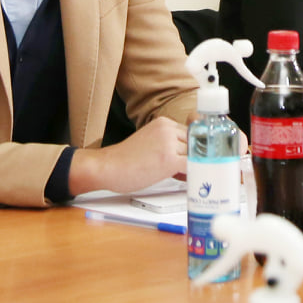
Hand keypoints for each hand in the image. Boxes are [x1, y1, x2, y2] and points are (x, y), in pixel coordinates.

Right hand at [70, 115, 186, 195]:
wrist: (108, 167)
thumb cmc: (125, 159)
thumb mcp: (150, 141)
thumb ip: (168, 143)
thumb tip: (187, 156)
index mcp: (163, 123)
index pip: (189, 133)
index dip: (189, 148)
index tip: (187, 158)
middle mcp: (168, 129)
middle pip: (194, 143)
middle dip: (192, 157)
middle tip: (183, 170)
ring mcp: (169, 143)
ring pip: (194, 155)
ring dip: (191, 166)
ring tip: (179, 176)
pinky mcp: (169, 159)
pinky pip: (191, 166)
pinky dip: (192, 174)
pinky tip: (183, 180)